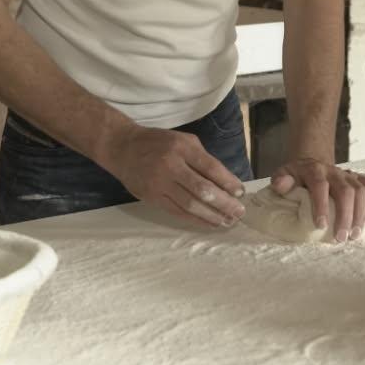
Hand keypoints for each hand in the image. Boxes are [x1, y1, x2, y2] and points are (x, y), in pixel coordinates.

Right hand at [98, 124, 245, 227]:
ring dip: (211, 216)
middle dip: (224, 204)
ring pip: (190, 205)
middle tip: (238, 213)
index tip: (240, 193)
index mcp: (183, 148)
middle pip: (202, 190)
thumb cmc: (159, 143)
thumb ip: (202, 159)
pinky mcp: (152, 197)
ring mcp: (159, 183)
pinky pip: (177, 212)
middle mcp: (171, 165)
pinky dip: (194, 220)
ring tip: (226, 222)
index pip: (211, 168)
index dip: (228, 182)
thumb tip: (226, 182)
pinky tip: (208, 223)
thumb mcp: (184, 141)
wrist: (123, 148)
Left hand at [270, 158, 364, 241]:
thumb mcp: (284, 174)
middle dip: (345, 216)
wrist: (311, 163)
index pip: (320, 185)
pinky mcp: (358, 178)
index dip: (321, 205)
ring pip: (361, 190)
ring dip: (360, 213)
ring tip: (355, 235)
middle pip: (345, 191)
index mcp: (314, 170)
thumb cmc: (297, 176)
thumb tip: (282, 186)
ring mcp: (348, 174)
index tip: (321, 226)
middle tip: (341, 238)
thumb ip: (280, 180)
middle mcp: (334, 171)